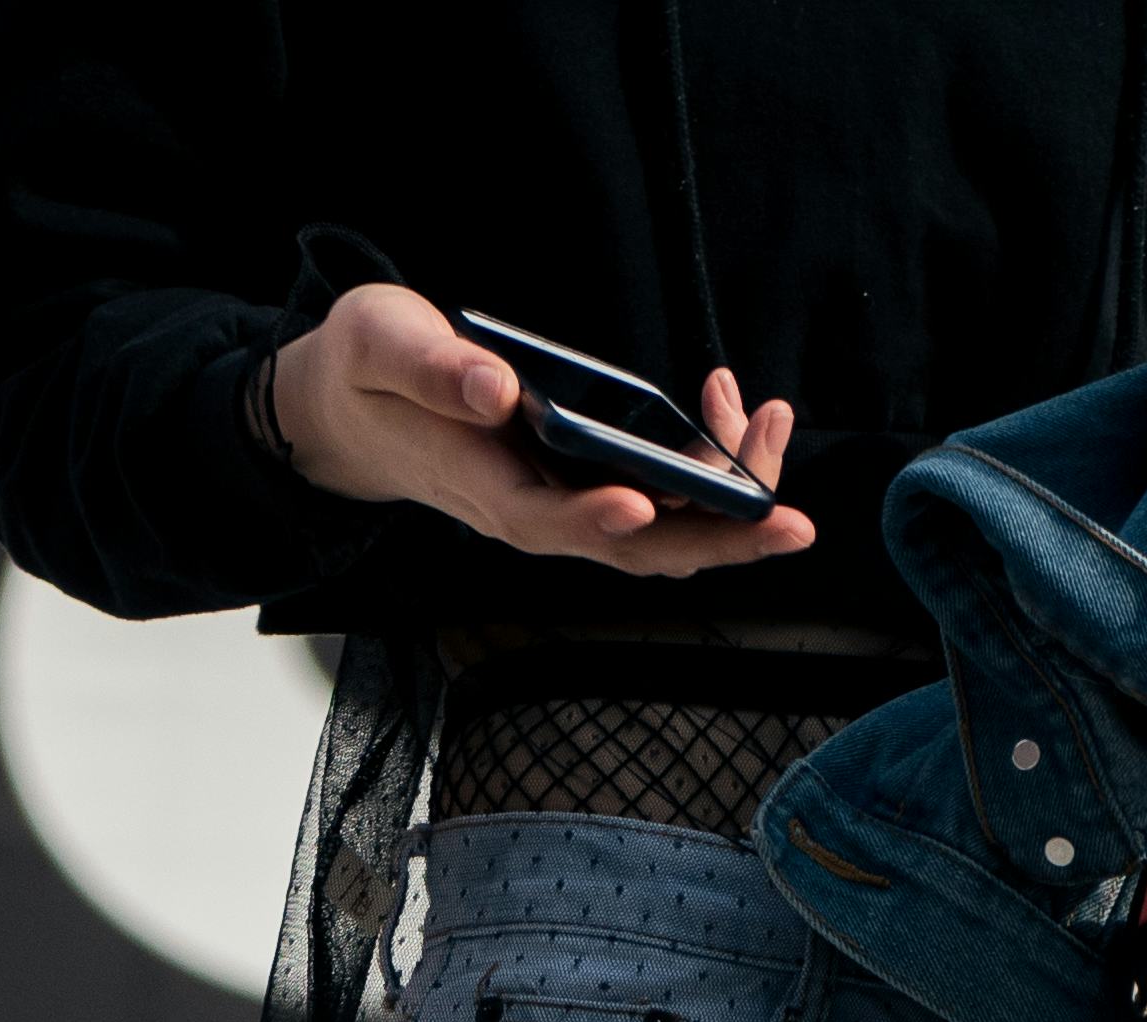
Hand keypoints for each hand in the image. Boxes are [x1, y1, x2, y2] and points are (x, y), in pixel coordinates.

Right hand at [271, 282, 812, 575]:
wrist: (356, 408)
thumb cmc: (368, 373)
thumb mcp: (379, 348)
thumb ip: (430, 370)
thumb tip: (497, 389)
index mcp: (478, 486)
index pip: (541, 520)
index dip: (593, 521)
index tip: (642, 504)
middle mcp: (532, 511)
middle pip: (633, 548)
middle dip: (715, 537)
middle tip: (791, 521)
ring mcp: (562, 503)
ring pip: (661, 529)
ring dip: (728, 493)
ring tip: (771, 419)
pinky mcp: (582, 484)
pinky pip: (657, 494)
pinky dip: (704, 461)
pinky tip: (727, 406)